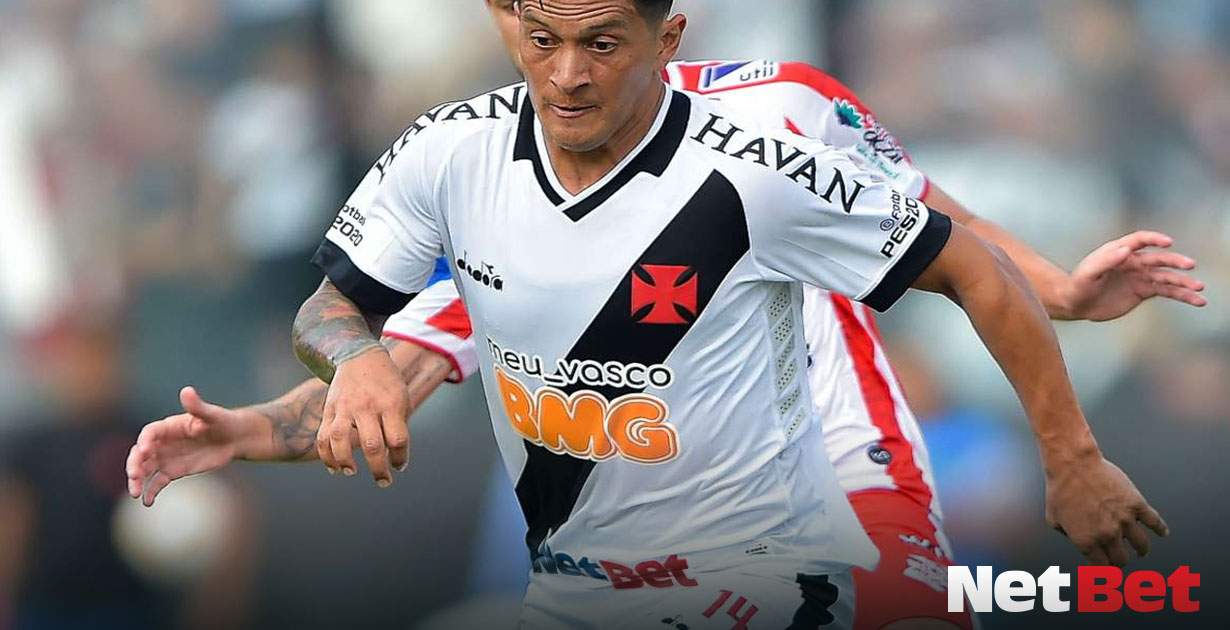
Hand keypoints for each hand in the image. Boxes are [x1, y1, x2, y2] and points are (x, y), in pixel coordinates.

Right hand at [126, 387, 249, 506]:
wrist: (234, 438)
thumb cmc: (222, 422)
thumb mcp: (212, 414)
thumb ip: (197, 406)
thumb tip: (187, 390)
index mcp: (168, 427)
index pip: (149, 433)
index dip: (144, 441)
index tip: (145, 451)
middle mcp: (162, 442)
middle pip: (140, 453)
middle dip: (134, 464)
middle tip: (134, 475)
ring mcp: (166, 458)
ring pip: (145, 470)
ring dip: (137, 481)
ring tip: (136, 493)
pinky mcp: (173, 471)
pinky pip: (157, 482)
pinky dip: (151, 491)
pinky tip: (147, 502)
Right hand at [317, 348, 409, 486]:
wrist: (361, 356)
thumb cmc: (387, 384)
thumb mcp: (402, 398)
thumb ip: (398, 426)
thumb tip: (393, 458)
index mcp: (391, 404)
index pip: (397, 440)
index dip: (400, 459)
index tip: (399, 466)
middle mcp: (368, 406)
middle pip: (372, 444)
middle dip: (378, 469)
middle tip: (383, 481)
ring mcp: (346, 407)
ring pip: (340, 439)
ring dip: (345, 461)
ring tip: (352, 472)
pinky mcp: (330, 409)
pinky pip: (323, 436)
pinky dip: (326, 455)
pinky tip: (334, 468)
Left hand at [1045, 454, 1168, 565]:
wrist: (1072, 465)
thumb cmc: (1060, 489)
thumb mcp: (1053, 519)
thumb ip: (1068, 536)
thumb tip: (1079, 541)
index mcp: (1086, 542)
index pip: (1103, 567)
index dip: (1106, 570)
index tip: (1108, 570)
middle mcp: (1107, 535)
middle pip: (1121, 559)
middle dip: (1120, 561)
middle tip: (1121, 559)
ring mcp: (1124, 520)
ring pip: (1141, 545)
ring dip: (1141, 550)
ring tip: (1141, 550)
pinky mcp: (1136, 504)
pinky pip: (1155, 522)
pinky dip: (1161, 529)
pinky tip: (1163, 533)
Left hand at [1061, 231, 1205, 320]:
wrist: (1076, 303)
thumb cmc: (1079, 285)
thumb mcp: (1088, 273)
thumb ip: (1106, 261)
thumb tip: (1124, 250)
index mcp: (1119, 252)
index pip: (1140, 240)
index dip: (1154, 239)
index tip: (1168, 242)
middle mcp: (1134, 262)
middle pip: (1159, 259)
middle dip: (1175, 261)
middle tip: (1190, 265)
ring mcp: (1140, 276)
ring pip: (1167, 277)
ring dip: (1184, 282)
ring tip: (1200, 288)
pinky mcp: (1143, 291)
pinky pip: (1166, 291)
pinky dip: (1181, 295)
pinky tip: (1196, 300)